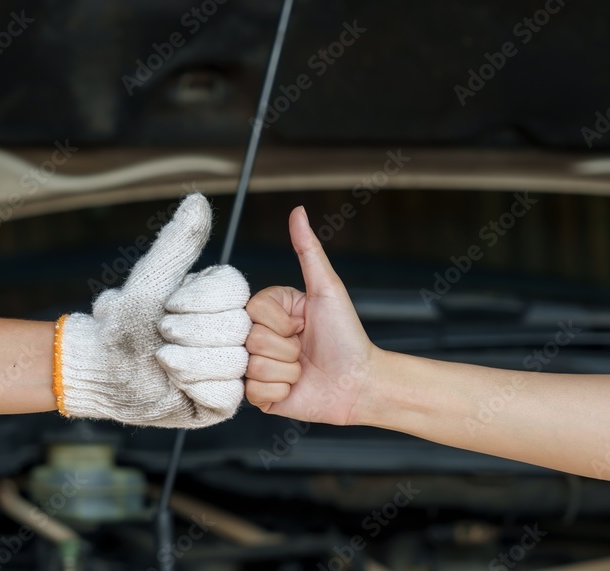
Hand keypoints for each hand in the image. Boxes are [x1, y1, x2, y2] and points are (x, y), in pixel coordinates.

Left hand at [55, 194, 250, 427]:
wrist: (99, 371)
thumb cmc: (121, 323)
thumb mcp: (149, 283)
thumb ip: (177, 245)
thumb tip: (197, 200)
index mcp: (217, 299)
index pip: (236, 290)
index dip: (199, 300)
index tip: (168, 306)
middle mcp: (230, 330)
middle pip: (237, 326)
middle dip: (188, 333)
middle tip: (161, 336)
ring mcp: (229, 367)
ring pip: (234, 362)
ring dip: (186, 363)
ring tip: (163, 361)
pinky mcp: (222, 400)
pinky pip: (226, 394)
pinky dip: (194, 390)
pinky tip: (176, 386)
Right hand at [244, 206, 379, 425]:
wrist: (360, 383)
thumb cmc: (347, 336)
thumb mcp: (327, 289)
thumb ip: (308, 250)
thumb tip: (298, 212)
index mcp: (271, 311)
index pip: (253, 310)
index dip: (281, 321)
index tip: (302, 324)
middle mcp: (260, 337)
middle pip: (250, 339)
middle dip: (285, 347)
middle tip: (304, 349)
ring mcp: (258, 367)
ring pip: (252, 366)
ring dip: (286, 370)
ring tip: (303, 369)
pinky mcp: (260, 397)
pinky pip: (254, 392)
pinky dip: (280, 391)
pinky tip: (295, 387)